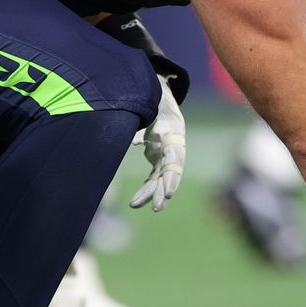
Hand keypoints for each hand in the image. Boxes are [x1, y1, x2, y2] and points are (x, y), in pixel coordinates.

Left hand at [129, 75, 185, 210]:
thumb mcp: (148, 105)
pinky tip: (137, 200)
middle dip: (163, 190)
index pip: (175, 157)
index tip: (168, 193)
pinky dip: (147, 187)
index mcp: (172, 131)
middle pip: (170, 172)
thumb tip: (130, 137)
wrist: (163, 99)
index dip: (173, 176)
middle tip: (155, 207)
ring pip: (161, 177)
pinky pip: (154, 177)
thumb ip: (139, 118)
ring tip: (134, 204)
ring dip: (151, 193)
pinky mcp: (159, 159)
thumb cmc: (155, 101)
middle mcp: (173, 146)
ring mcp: (167, 155)